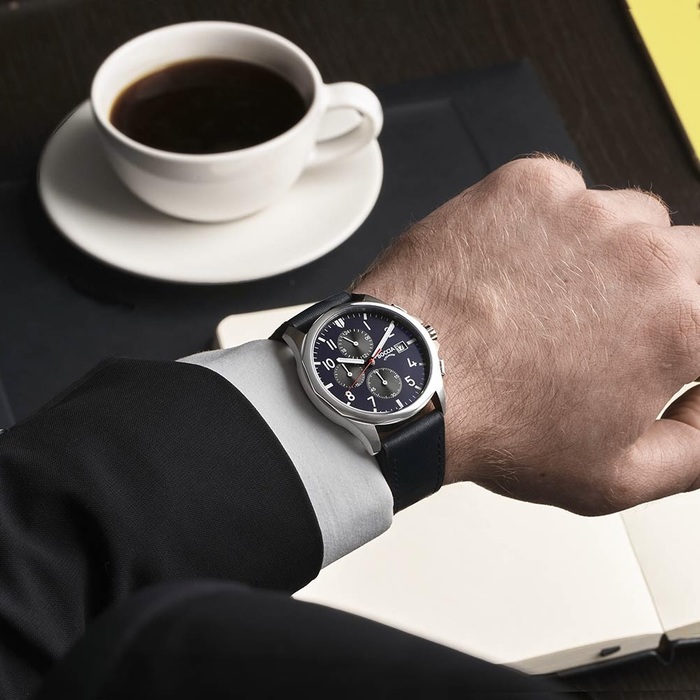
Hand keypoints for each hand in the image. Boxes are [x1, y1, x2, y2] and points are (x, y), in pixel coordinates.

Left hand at [352, 156, 699, 515]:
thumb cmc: (495, 425)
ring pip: (628, 218)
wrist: (404, 381)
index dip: (689, 346)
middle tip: (606, 329)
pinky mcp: (526, 187)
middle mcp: (640, 253)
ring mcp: (581, 210)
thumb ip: (696, 452)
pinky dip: (551, 224)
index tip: (664, 358)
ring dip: (608, 254)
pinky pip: (564, 193)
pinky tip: (517, 268)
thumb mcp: (614, 476)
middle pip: (686, 256)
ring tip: (552, 301)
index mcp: (680, 321)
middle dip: (660, 294)